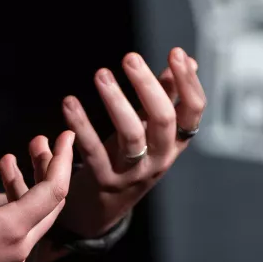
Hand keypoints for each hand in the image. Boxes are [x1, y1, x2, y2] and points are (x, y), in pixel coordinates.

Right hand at [0, 119, 72, 261]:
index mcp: (12, 230)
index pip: (54, 190)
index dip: (61, 159)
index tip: (66, 135)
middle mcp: (19, 250)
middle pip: (48, 205)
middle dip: (44, 170)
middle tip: (36, 143)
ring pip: (29, 221)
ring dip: (20, 190)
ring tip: (5, 161)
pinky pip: (13, 238)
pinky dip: (6, 213)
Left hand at [58, 46, 205, 239]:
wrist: (103, 208)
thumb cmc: (131, 157)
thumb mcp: (152, 128)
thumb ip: (168, 96)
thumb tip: (188, 60)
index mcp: (176, 142)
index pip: (193, 111)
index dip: (188, 82)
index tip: (175, 52)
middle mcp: (160, 158)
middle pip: (163, 121)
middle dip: (148, 87)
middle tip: (130, 57)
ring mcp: (133, 173)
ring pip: (130, 136)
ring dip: (115, 102)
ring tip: (101, 74)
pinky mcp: (105, 182)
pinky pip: (93, 152)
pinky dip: (81, 126)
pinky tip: (69, 103)